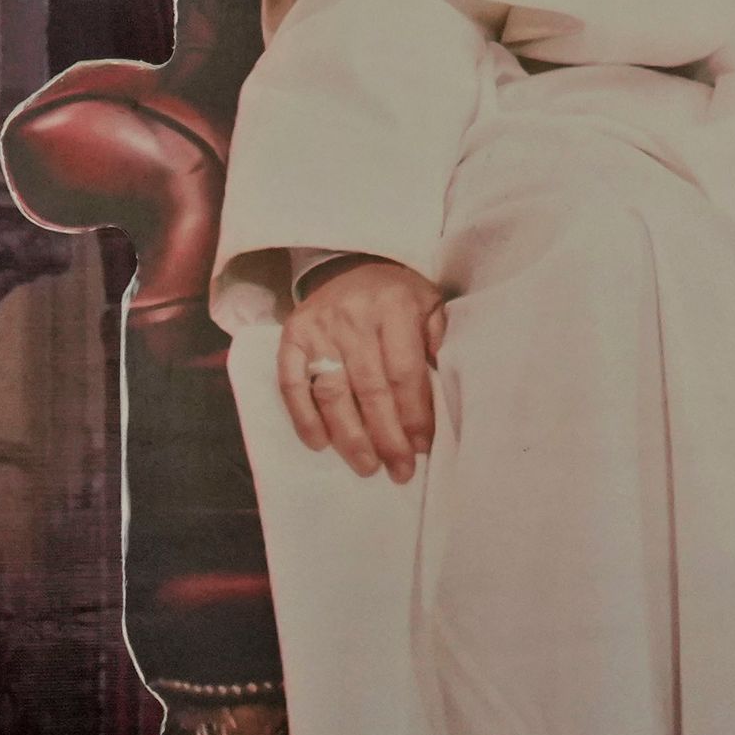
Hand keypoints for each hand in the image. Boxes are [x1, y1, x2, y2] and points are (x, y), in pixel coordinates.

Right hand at [275, 258, 446, 481]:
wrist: (350, 264)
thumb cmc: (398, 296)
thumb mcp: (430, 304)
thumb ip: (438, 341)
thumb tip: (443, 391)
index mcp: (394, 307)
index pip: (404, 373)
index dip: (413, 415)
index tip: (422, 447)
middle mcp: (353, 318)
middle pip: (370, 390)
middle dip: (386, 437)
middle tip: (398, 470)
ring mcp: (318, 328)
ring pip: (332, 393)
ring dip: (349, 437)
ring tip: (366, 466)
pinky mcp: (291, 337)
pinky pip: (291, 383)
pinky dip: (303, 417)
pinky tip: (320, 444)